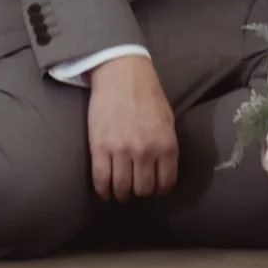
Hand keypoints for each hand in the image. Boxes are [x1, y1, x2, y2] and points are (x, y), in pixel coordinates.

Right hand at [86, 51, 177, 200]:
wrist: (122, 73)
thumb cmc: (147, 93)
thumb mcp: (167, 119)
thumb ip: (166, 145)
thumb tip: (162, 169)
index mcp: (166, 144)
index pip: (165, 183)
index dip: (159, 190)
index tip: (153, 189)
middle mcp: (146, 151)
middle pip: (143, 189)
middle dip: (139, 192)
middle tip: (134, 187)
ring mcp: (121, 151)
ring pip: (122, 189)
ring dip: (121, 194)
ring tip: (120, 192)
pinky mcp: (100, 148)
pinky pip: (101, 180)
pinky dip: (103, 191)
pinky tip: (105, 192)